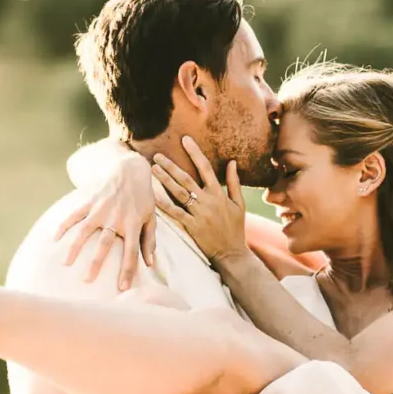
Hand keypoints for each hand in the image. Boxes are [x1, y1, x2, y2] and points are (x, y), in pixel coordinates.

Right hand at [55, 141, 156, 290]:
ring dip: (75, 247)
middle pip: (104, 244)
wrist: (131, 170)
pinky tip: (55, 236)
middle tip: (87, 280)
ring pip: (85, 230)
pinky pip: (75, 214)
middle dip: (96, 263)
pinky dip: (64, 224)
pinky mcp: (90, 201)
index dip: (127, 271)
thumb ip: (149, 240)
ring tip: (66, 263)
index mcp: (133, 224)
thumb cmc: (143, 198)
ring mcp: (101, 209)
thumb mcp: (151, 218)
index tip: (122, 288)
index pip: (130, 252)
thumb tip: (150, 263)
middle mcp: (116, 218)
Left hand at [152, 136, 248, 262]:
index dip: (195, 153)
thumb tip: (232, 162)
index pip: (206, 168)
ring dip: (165, 180)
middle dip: (171, 166)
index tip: (185, 139)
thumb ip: (234, 182)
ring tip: (153, 169)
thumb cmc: (235, 228)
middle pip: (187, 179)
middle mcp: (208, 201)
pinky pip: (175, 213)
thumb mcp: (239, 204)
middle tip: (157, 155)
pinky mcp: (192, 227)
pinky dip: (164, 204)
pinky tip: (153, 195)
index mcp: (219, 194)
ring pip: (179, 193)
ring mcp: (199, 214)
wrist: (232, 253)